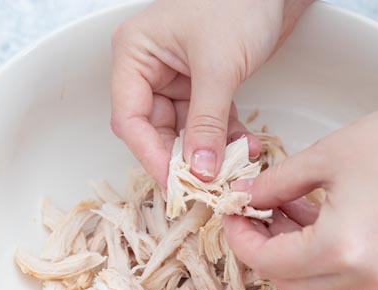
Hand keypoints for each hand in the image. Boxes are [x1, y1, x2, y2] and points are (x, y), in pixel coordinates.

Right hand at [110, 0, 312, 185]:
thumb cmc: (239, 4)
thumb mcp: (218, 67)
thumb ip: (207, 122)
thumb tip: (199, 170)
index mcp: (135, 55)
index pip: (130, 118)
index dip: (150, 155)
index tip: (175, 183)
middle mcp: (150, 70)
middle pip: (156, 130)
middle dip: (183, 158)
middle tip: (206, 185)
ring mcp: (177, 79)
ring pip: (185, 131)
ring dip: (210, 151)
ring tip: (236, 164)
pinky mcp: (203, 86)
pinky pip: (207, 123)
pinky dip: (225, 137)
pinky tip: (247, 146)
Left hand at [224, 84, 377, 289]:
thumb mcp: (325, 158)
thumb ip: (275, 184)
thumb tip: (245, 196)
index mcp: (340, 248)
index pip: (267, 262)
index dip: (239, 238)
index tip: (230, 212)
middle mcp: (359, 275)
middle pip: (285, 281)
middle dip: (259, 248)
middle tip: (249, 211)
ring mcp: (377, 276)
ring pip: (309, 279)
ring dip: (286, 248)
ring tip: (279, 203)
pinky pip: (335, 270)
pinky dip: (313, 248)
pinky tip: (307, 210)